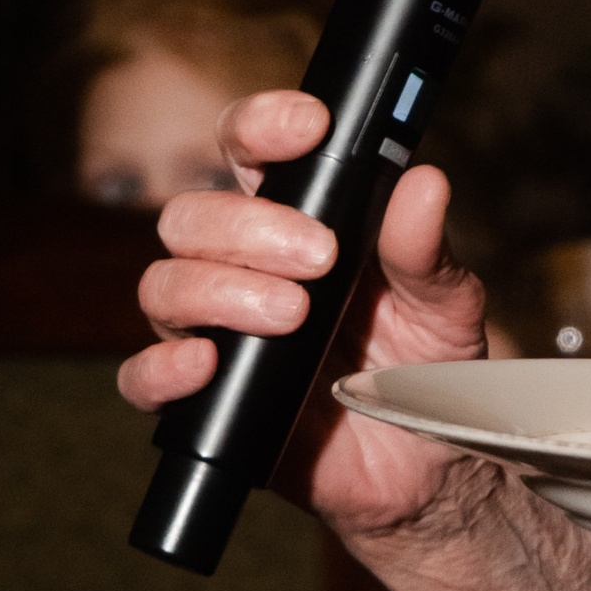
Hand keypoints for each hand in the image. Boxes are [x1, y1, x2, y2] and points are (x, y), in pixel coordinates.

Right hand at [118, 88, 491, 534]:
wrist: (428, 464)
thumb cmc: (430, 368)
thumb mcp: (447, 304)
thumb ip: (427, 249)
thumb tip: (424, 182)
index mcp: (298, 222)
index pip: (250, 152)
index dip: (263, 126)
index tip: (310, 128)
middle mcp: (242, 268)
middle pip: (192, 216)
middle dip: (248, 227)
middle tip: (320, 258)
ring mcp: (217, 333)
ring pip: (164, 286)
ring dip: (219, 291)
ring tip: (292, 314)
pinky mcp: (205, 401)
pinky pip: (143, 378)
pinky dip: (162, 369)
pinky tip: (206, 366)